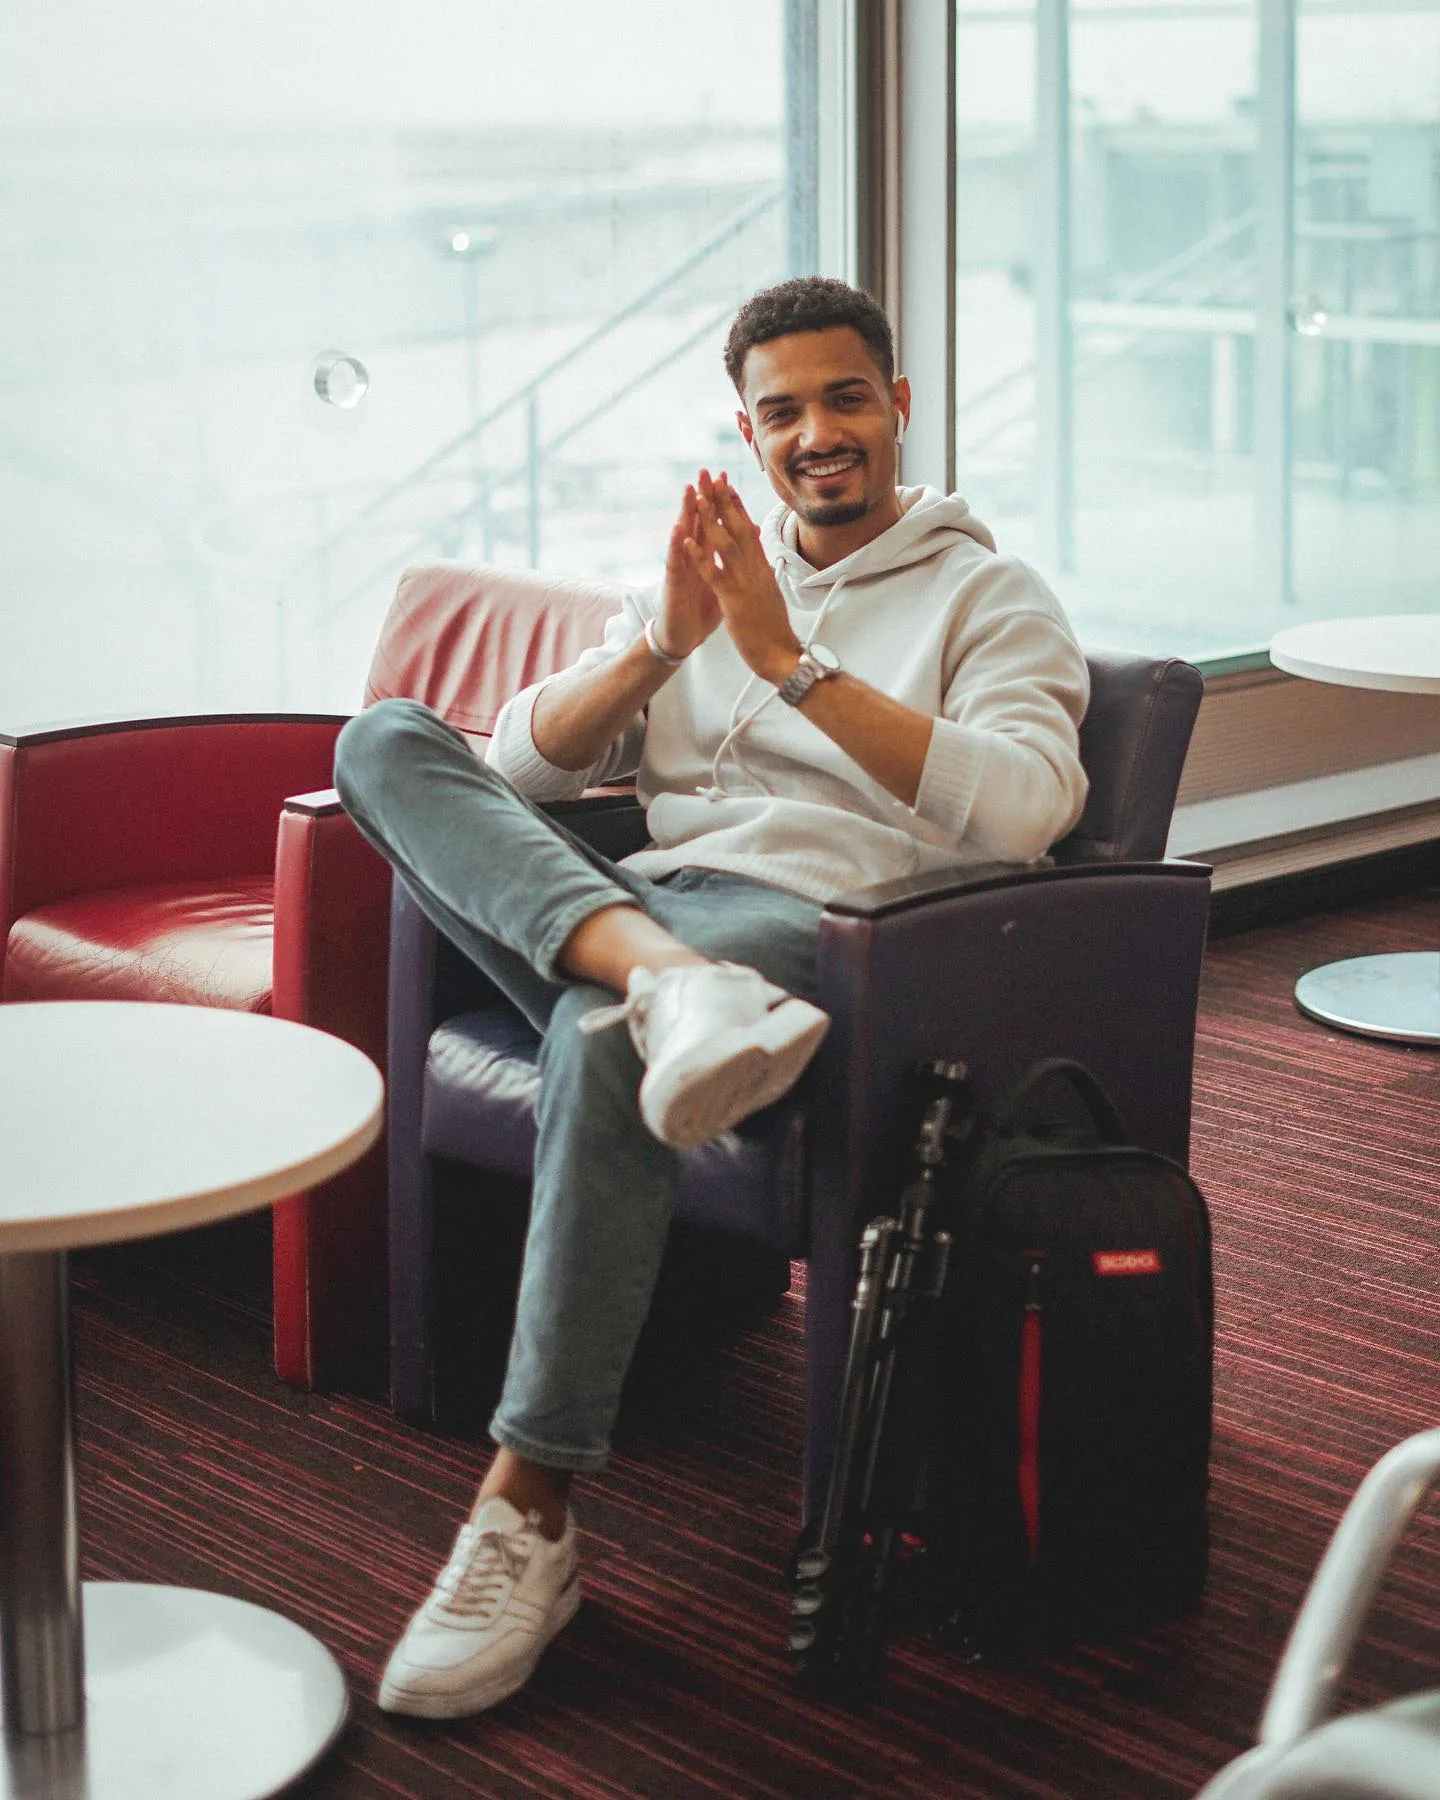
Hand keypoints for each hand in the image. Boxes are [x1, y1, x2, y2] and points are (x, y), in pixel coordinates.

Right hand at [655, 481, 721, 659]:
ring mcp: (681, 569)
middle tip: (706, 471)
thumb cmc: (700, 610)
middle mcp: (691, 558)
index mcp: (706, 556)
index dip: (720, 502)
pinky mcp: (672, 584)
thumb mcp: (722, 581)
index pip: (713, 524)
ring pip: (683, 536)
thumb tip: (747, 540)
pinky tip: (678, 528)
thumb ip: (730, 560)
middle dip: (703, 497)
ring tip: (690, 489)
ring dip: (686, 512)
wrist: (683, 636)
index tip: (728, 479)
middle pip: (698, 522)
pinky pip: (675, 562)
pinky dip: (676, 545)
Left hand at [684, 471, 801, 682]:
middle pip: (738, 528)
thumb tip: (766, 562)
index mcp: (763, 569)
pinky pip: (714, 574)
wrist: (781, 656)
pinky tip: (688, 541)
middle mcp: (756, 570)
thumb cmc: (775, 631)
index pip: (749, 531)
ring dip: (711, 518)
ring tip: (699, 497)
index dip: (737, 507)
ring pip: (726, 544)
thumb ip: (767, 575)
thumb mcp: (772, 595)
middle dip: (724, 501)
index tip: (727, 486)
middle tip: (711, 476)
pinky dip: (700, 556)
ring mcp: (745, 583)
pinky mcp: (734, 600)